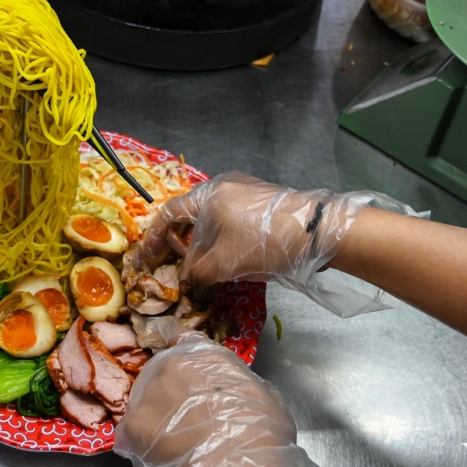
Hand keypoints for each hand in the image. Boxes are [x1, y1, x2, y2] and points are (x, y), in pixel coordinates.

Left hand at [114, 330, 357, 466]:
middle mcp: (171, 366)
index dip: (179, 348)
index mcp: (203, 354)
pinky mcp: (133, 425)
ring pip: (145, 399)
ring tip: (174, 440)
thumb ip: (239, 382)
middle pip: (161, 371)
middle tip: (185, 415)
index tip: (177, 357)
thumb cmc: (259, 433)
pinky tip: (158, 455)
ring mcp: (148, 394)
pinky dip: (140, 442)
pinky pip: (131, 431)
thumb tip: (233, 390)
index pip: (182, 337)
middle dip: (170, 390)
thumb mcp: (263, 394)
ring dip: (156, 415)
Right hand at [139, 173, 424, 316]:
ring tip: (200, 268)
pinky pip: (230, 220)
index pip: (169, 213)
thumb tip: (187, 279)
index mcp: (209, 194)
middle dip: (179, 242)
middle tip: (174, 266)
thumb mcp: (225, 263)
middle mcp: (224, 187)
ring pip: (212, 219)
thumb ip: (198, 271)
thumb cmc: (265, 241)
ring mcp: (245, 192)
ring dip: (202, 243)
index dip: (155, 238)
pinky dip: (221, 239)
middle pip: (190, 215)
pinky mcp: (262, 202)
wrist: (319, 231)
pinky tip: (226, 259)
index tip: (148, 258)